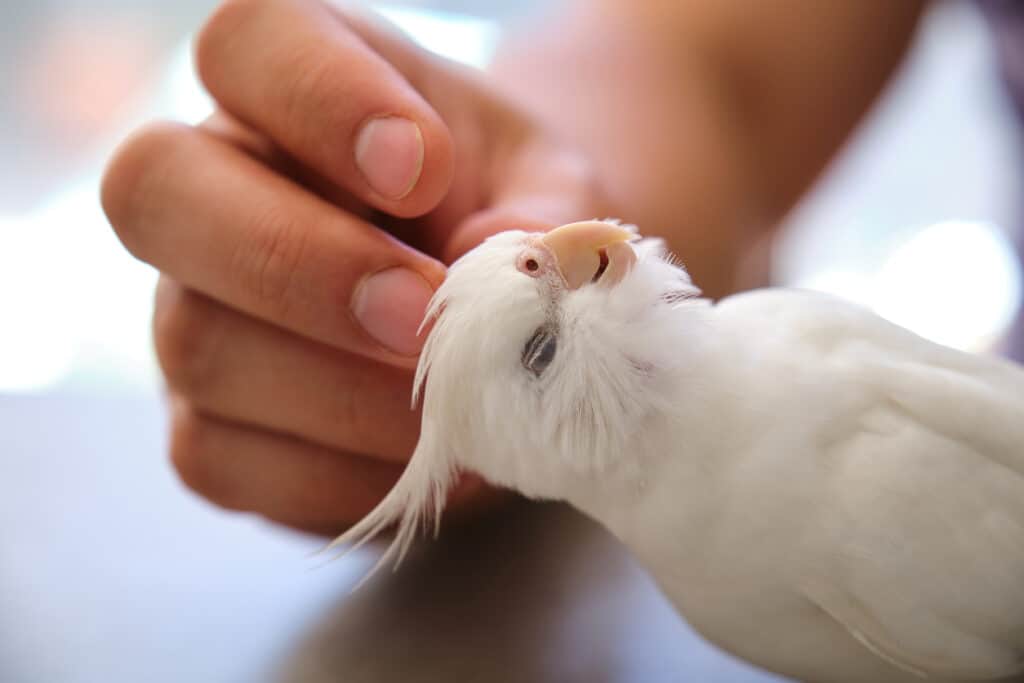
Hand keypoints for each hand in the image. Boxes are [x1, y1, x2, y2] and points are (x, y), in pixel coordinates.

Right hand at [101, 0, 610, 534]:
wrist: (499, 314)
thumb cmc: (514, 223)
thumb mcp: (553, 194)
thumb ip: (545, 220)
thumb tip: (503, 285)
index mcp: (297, 82)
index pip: (249, 42)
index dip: (321, 98)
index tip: (422, 167)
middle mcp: (216, 188)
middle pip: (157, 189)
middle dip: (299, 263)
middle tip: (421, 313)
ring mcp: (192, 310)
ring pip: (197, 345)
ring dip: (343, 392)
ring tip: (463, 409)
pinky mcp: (208, 424)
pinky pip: (227, 460)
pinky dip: (341, 476)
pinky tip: (428, 461)